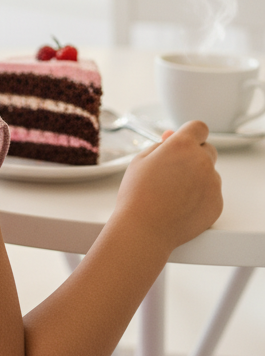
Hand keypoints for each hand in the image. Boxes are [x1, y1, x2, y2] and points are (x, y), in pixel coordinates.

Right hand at [113, 120, 222, 253]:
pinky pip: (212, 193)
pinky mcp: (217, 204)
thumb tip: (173, 136)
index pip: (199, 127)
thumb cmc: (138, 193)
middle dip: (194, 155)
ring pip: (209, 173)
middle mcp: (202, 162)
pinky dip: (200, 196)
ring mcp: (212, 184)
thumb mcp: (141, 160)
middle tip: (174, 169)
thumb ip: (161, 145)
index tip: (183, 142)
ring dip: (197, 176)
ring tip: (173, 192)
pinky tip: (181, 204)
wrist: (145, 228)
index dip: (190, 133)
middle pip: (207, 149)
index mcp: (182, 146)